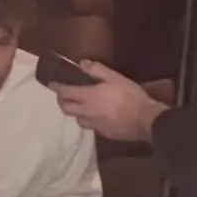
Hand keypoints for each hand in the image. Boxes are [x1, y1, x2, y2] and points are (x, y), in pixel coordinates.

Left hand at [52, 61, 168, 141]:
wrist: (146, 121)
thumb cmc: (130, 96)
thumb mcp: (116, 78)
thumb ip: (97, 70)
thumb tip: (82, 63)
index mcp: (89, 97)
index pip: (66, 93)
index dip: (56, 88)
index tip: (50, 84)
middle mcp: (87, 112)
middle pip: (67, 109)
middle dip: (62, 101)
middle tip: (63, 95)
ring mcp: (95, 125)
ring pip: (78, 119)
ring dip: (75, 112)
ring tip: (80, 106)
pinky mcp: (104, 133)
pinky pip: (91, 126)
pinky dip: (89, 120)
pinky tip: (96, 116)